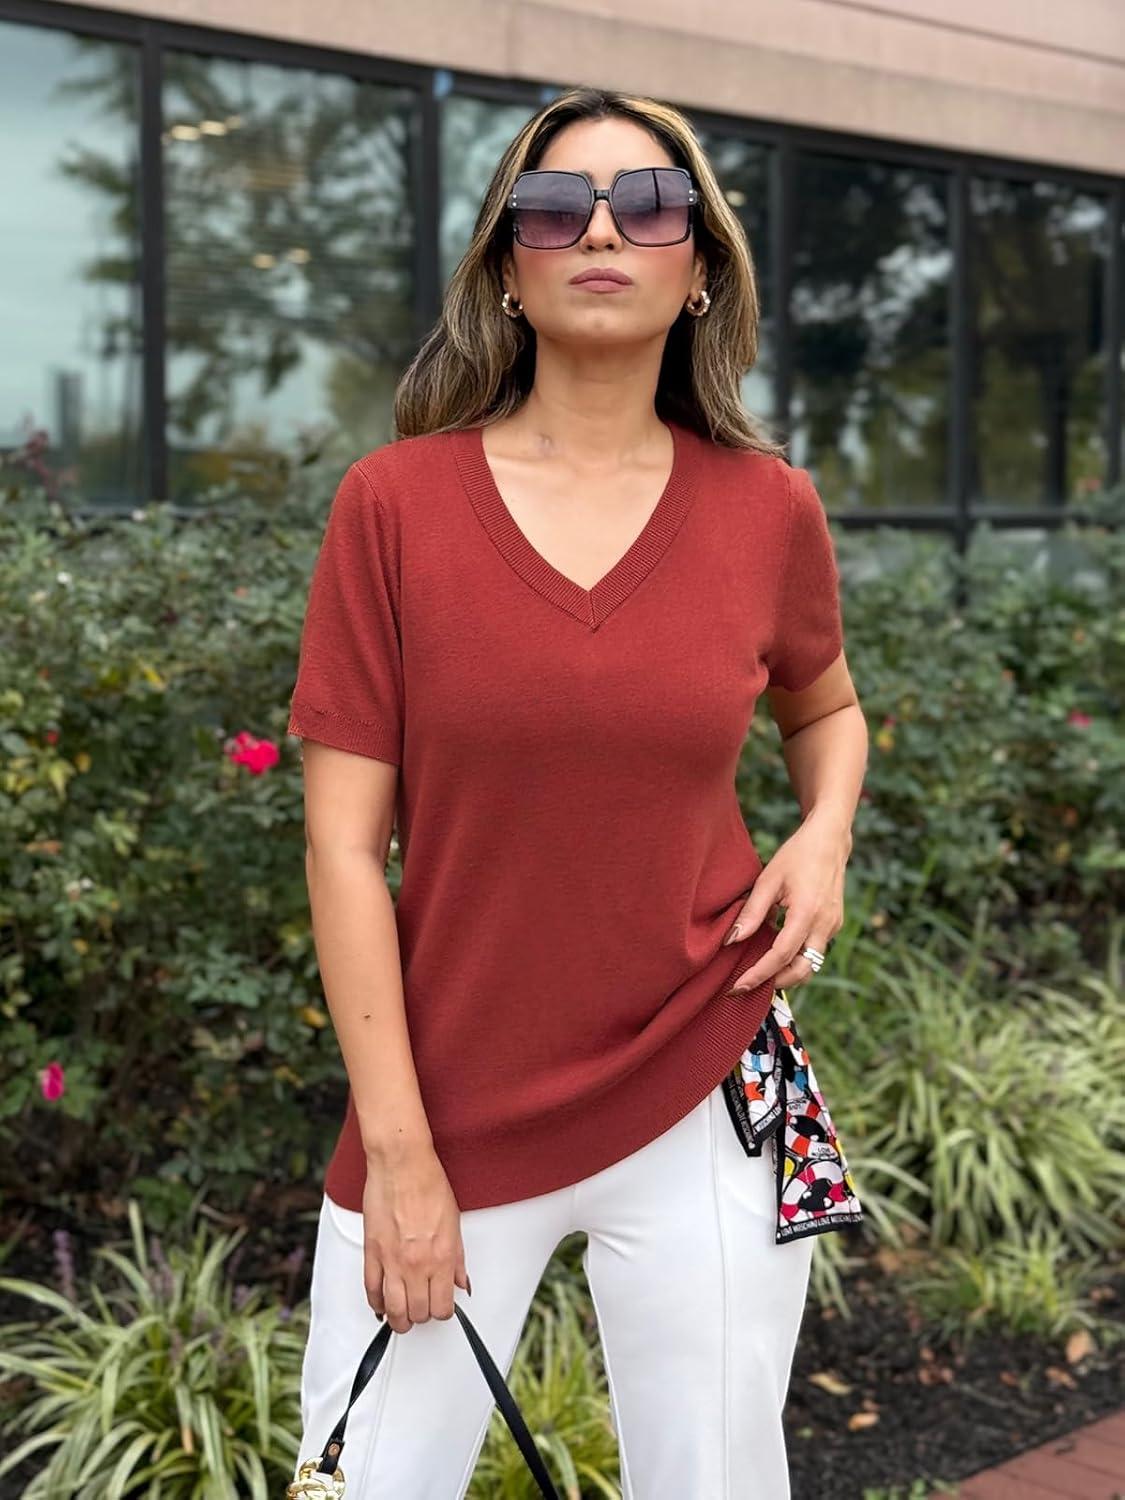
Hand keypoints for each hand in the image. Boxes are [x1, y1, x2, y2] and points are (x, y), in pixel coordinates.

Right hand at [361, 1141, 470, 1334]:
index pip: (442, 1307)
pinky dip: (376, 1303)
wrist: (402, 1164)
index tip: (441, 1305)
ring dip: (398, 1318)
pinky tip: (381, 1304)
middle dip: (421, 1315)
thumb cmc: (429, 1184)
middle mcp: (417, 1264)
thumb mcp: (454, 1223)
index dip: (442, 1311)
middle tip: (422, 1307)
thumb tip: (460, 1282)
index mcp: (442, 1257)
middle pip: (417, 1313)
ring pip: (393, 1310)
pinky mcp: (372, 1252)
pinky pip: (371, 1290)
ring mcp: (392, 1260)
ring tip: (402, 1315)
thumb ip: (458, 1260)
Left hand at [724, 812, 848, 993]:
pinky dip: (795, 959)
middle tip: (746, 987)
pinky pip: (814, 951)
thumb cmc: (796, 856)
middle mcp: (825, 925)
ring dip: (786, 974)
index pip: (781, 955)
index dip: (759, 974)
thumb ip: (752, 912)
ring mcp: (833, 926)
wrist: (829, 841)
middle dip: (775, 983)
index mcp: (807, 913)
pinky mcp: (834, 925)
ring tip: (758, 974)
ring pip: (811, 965)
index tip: (738, 987)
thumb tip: (732, 941)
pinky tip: (774, 953)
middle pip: (802, 970)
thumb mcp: (768, 879)